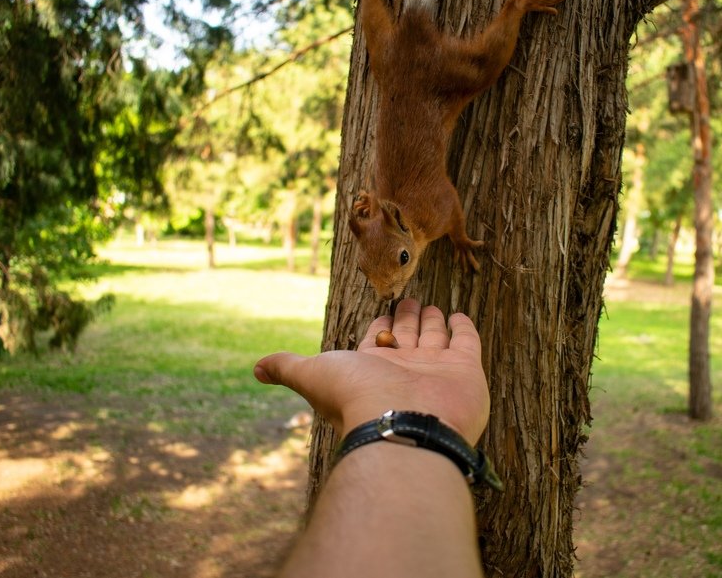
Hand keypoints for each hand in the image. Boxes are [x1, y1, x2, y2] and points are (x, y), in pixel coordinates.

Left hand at [254, 299, 488, 443]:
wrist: (403, 423)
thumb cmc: (356, 397)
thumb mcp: (313, 374)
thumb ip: (288, 367)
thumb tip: (255, 369)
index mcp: (372, 369)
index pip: (376, 340)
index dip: (378, 326)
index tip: (381, 311)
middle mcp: (404, 369)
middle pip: (407, 336)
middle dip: (406, 318)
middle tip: (407, 299)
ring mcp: (436, 370)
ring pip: (435, 337)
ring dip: (432, 320)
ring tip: (430, 306)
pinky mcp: (466, 370)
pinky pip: (466, 342)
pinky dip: (463, 327)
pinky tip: (459, 316)